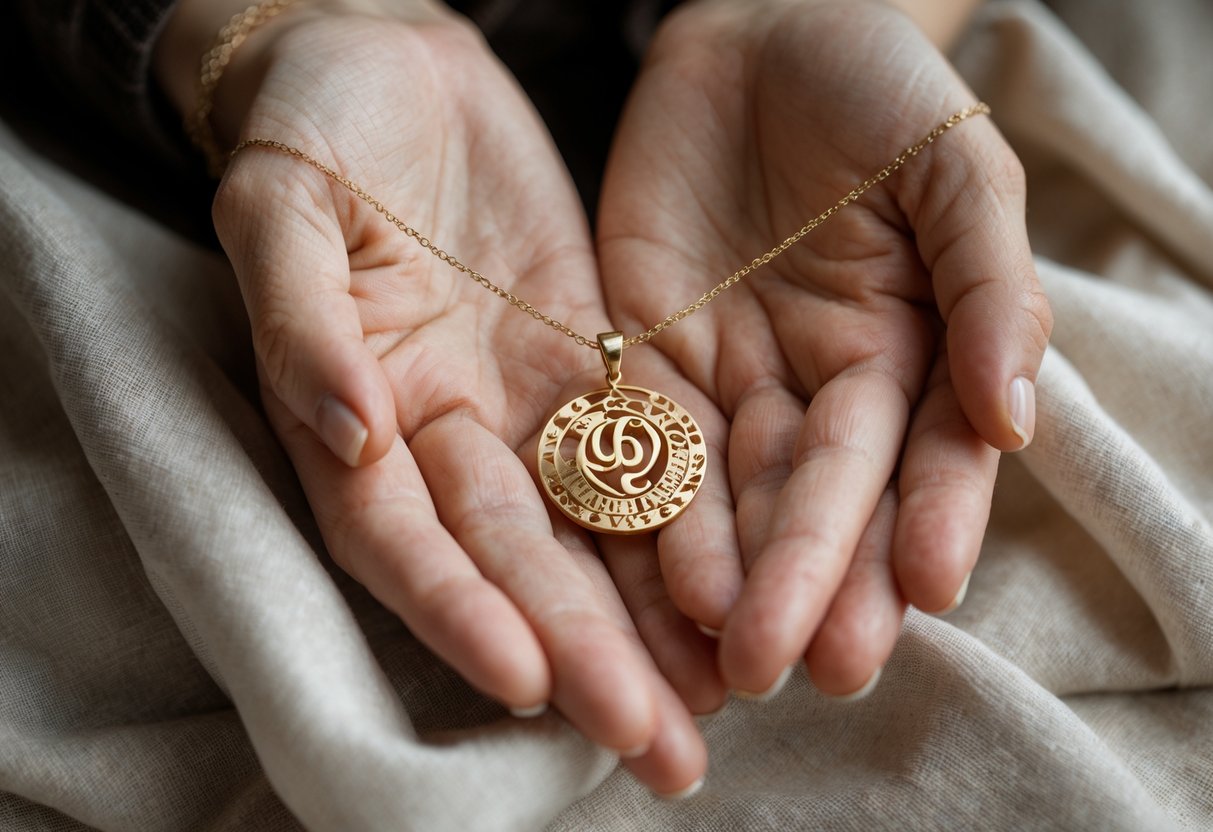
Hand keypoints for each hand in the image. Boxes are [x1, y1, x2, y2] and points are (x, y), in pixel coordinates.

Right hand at [157, 0, 705, 793]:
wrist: (391, 61)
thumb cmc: (314, 124)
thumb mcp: (286, 201)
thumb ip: (302, 314)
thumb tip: (340, 426)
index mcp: (359, 405)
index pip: (407, 535)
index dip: (459, 610)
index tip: (529, 681)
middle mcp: (445, 429)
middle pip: (517, 559)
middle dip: (584, 654)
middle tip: (657, 747)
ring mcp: (524, 401)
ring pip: (592, 528)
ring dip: (649, 621)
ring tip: (715, 705)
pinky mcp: (590, 362)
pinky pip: (648, 450)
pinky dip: (688, 522)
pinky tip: (739, 586)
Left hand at [597, 0, 1051, 697]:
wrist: (762, 30)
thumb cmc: (879, 92)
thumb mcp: (957, 168)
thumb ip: (990, 284)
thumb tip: (1017, 420)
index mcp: (908, 353)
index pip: (919, 458)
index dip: (923, 522)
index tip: (921, 590)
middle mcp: (819, 386)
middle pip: (820, 496)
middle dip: (815, 579)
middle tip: (806, 665)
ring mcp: (730, 380)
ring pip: (731, 493)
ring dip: (731, 574)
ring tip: (730, 651)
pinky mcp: (644, 358)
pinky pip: (641, 444)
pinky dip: (647, 510)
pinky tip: (652, 579)